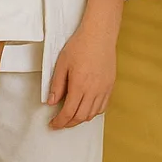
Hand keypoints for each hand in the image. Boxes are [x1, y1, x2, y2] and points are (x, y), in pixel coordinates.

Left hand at [48, 0, 122, 128]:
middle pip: (82, 116)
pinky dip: (93, 113)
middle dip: (69, 123)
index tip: (53, 125)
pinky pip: (102, 106)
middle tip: (59, 124)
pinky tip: (86, 110)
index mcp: (80, 86)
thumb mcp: (61, 64)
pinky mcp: (110, 86)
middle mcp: (94, 91)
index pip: (69, 111)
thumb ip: (56, 85)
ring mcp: (104, 89)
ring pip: (93, 114)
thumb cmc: (78, 47)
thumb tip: (51, 102)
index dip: (60, 121)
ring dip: (81, 119)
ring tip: (70, 118)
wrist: (99, 37)